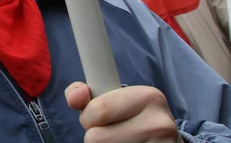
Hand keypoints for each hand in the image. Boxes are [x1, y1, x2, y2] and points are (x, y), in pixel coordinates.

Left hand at [65, 82, 181, 142]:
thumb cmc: (133, 121)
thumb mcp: (115, 101)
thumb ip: (88, 96)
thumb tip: (74, 98)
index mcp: (148, 97)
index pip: (98, 110)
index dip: (89, 118)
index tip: (95, 118)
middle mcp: (159, 123)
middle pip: (96, 138)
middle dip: (95, 137)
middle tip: (112, 134)